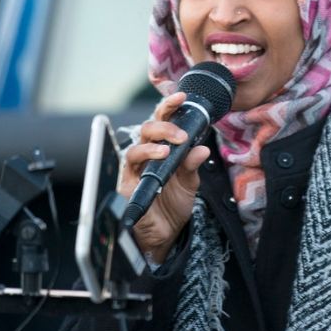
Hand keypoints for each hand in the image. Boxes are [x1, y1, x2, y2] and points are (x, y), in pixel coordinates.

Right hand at [118, 92, 209, 261]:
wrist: (165, 234)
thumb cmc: (173, 204)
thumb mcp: (189, 182)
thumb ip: (193, 165)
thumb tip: (203, 149)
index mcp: (162, 149)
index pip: (163, 122)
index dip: (169, 107)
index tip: (182, 96)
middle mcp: (146, 155)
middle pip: (147, 129)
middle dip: (164, 125)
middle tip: (182, 134)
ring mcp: (135, 169)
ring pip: (136, 146)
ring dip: (154, 143)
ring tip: (170, 148)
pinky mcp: (128, 184)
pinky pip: (130, 167)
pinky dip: (144, 159)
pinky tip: (159, 158)